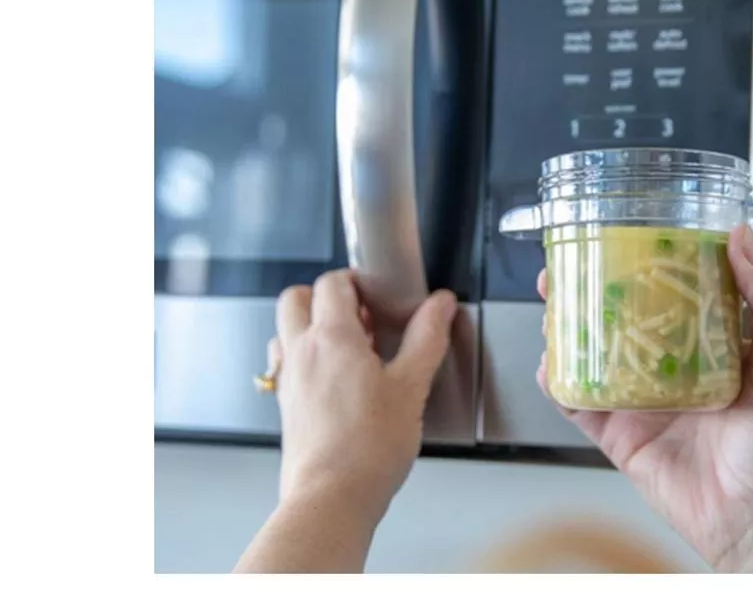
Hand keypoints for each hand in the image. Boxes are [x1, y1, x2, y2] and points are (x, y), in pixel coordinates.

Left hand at [271, 270, 457, 520]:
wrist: (331, 498)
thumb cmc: (368, 448)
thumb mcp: (412, 387)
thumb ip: (427, 338)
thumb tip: (441, 305)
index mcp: (332, 337)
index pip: (332, 283)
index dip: (357, 281)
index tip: (380, 295)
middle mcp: (302, 351)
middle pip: (296, 297)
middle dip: (326, 296)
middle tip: (360, 315)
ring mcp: (289, 379)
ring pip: (286, 330)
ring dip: (311, 326)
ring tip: (349, 347)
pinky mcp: (286, 406)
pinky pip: (286, 364)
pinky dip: (305, 358)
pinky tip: (334, 380)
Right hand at [536, 225, 752, 572]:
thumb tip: (743, 238)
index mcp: (707, 344)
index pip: (666, 292)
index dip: (637, 263)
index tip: (618, 236)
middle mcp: (669, 367)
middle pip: (616, 319)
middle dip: (585, 292)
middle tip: (564, 270)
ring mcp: (640, 400)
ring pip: (590, 355)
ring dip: (565, 331)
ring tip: (552, 309)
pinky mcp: (619, 435)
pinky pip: (580, 403)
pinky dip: (559, 384)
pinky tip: (551, 366)